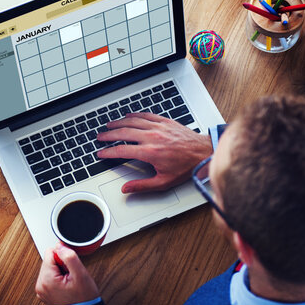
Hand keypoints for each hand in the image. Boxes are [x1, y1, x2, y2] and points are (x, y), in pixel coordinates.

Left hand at [35, 243, 98, 304]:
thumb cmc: (84, 299)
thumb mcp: (81, 274)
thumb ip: (69, 257)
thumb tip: (60, 246)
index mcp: (46, 279)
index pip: (50, 252)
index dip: (63, 257)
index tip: (70, 268)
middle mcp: (40, 285)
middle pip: (49, 260)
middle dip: (62, 264)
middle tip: (71, 276)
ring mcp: (42, 290)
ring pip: (50, 267)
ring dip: (61, 271)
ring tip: (69, 281)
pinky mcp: (45, 292)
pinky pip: (50, 276)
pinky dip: (59, 278)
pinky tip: (66, 285)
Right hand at [97, 112, 212, 192]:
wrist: (203, 152)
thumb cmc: (186, 167)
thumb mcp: (164, 182)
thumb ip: (142, 186)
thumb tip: (126, 189)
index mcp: (150, 152)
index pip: (122, 150)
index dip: (108, 152)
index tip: (101, 153)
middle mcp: (152, 137)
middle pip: (123, 133)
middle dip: (108, 135)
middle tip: (100, 137)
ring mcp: (158, 127)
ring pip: (132, 122)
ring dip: (118, 123)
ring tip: (109, 125)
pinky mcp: (164, 121)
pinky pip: (145, 115)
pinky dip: (134, 115)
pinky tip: (127, 116)